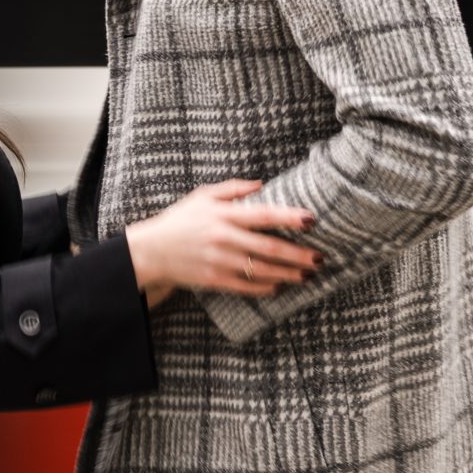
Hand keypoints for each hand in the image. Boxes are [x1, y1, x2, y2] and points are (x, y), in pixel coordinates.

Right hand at [125, 179, 318, 300]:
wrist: (152, 251)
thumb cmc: (180, 220)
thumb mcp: (202, 196)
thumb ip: (233, 189)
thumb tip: (261, 184)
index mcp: (223, 215)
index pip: (263, 215)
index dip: (289, 217)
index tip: (312, 219)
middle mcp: (224, 238)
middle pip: (269, 248)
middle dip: (298, 254)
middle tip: (320, 258)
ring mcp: (220, 262)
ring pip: (262, 271)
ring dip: (288, 274)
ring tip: (308, 274)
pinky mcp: (215, 280)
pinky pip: (246, 287)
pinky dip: (265, 288)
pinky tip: (280, 286)